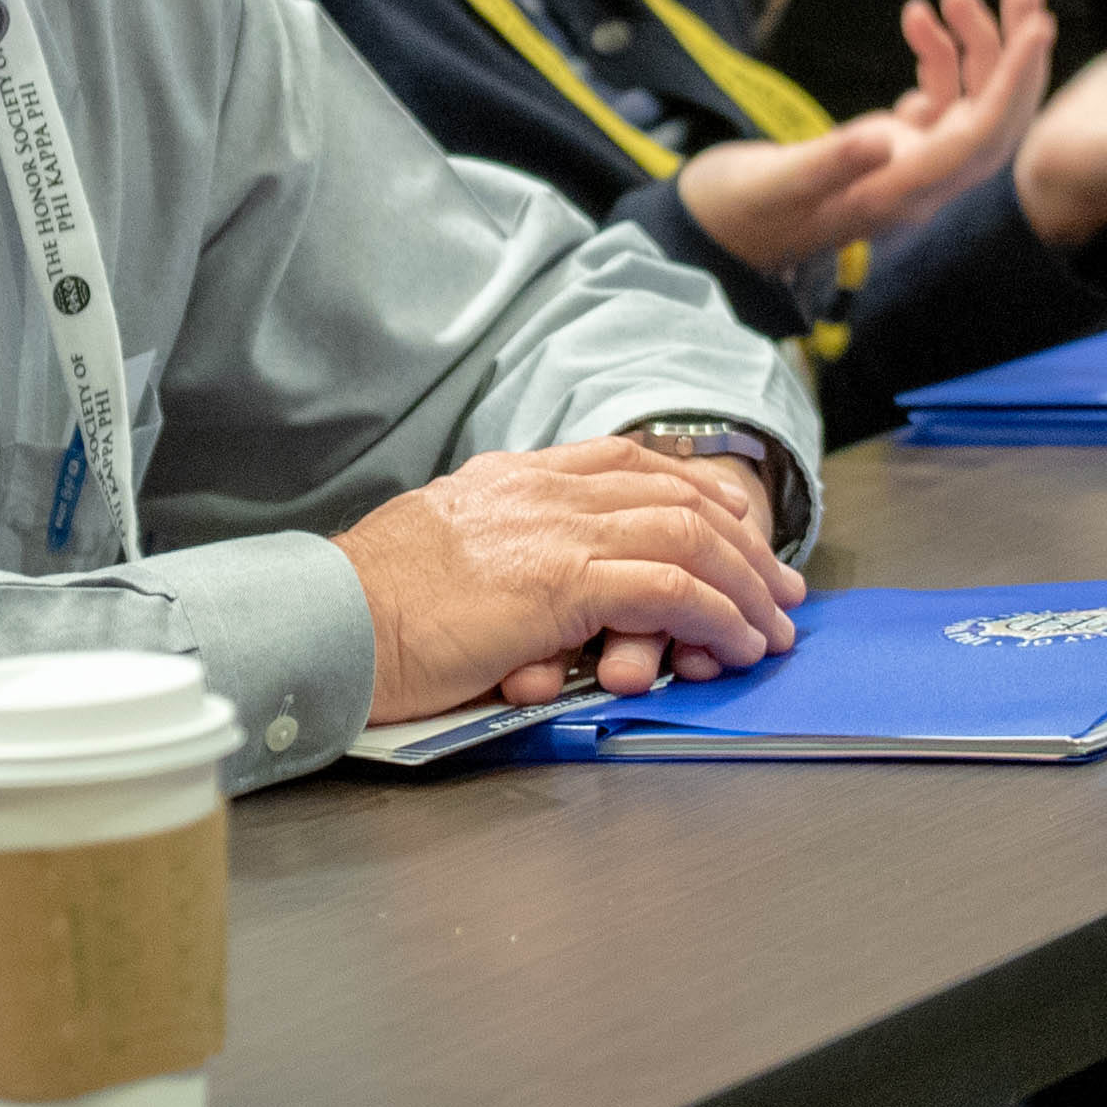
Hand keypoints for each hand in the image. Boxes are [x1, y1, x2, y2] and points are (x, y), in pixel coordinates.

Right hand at [341, 437, 807, 719]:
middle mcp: (541, 489)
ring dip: (744, 585)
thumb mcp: (437, 551)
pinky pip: (669, 587)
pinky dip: (717, 614)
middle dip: (742, 542)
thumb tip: (527, 581)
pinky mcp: (560, 582)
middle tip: (780, 587)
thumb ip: (493, 547)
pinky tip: (736, 644)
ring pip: (688, 535)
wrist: (325, 620)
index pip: (629, 461)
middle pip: (675, 494)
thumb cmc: (367, 609)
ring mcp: (553, 530)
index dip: (696, 491)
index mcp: (512, 477)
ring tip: (772, 629)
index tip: (733, 528)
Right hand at [674, 0, 1052, 271]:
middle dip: (1017, 52)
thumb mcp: (775, 185)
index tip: (1040, 26)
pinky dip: (937, 56)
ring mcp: (909, 165)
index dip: (1016, 83)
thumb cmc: (739, 213)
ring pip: (970, 101)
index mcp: (904, 194)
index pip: (982, 137)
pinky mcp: (892, 150)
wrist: (715, 231)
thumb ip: (829, 164)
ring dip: (976, 44)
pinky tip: (916, 19)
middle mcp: (921, 183)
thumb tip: (883, 138)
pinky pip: (938, 100)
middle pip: (994, 118)